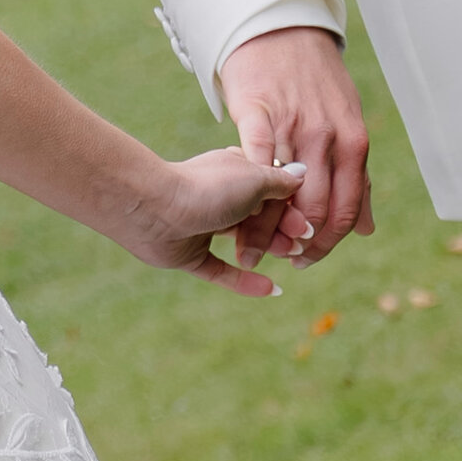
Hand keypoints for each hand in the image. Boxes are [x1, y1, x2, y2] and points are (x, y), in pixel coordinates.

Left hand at [124, 146, 308, 296]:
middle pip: (258, 217)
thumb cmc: (208, 187)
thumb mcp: (255, 178)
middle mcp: (218, 196)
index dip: (290, 207)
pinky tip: (271, 289)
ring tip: (288, 257)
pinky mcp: (188, 253)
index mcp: (233, 171)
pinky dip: (244, 282)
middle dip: (282, 229)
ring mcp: (202, 226)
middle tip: (298, 243)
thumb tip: (300, 173)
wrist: (154, 208)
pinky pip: (219, 271)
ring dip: (266, 248)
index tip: (307, 223)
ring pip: (242, 241)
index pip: (271, 190)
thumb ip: (279, 182)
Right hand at [220, 25, 371, 264]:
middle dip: (298, 244)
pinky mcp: (258, 110)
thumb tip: (366, 229)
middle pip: (315, 209)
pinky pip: (254, 160)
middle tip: (279, 259)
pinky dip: (246, 193)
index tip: (307, 259)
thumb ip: (358, 178)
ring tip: (252, 251)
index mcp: (355, 143)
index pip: (346, 209)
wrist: (282, 30)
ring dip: (266, 230)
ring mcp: (294, 123)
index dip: (327, 243)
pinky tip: (236, 214)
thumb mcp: (349, 125)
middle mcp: (329, 136)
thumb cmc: (317, 83)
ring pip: (282, 193)